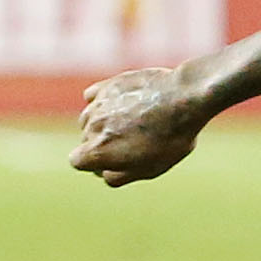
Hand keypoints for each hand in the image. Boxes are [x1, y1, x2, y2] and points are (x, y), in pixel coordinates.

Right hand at [71, 67, 211, 185]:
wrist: (184, 99)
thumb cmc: (169, 139)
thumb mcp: (148, 170)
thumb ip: (118, 176)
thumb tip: (102, 173)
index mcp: (98, 150)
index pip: (76, 160)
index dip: (93, 164)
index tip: (115, 160)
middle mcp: (92, 125)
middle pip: (85, 139)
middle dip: (102, 143)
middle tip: (134, 142)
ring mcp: (99, 103)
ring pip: (89, 118)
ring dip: (103, 123)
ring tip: (132, 123)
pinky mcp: (109, 85)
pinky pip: (94, 97)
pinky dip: (103, 103)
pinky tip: (121, 104)